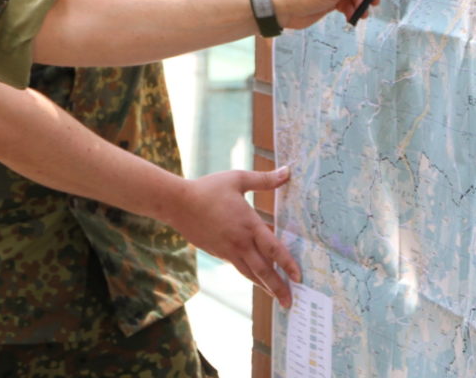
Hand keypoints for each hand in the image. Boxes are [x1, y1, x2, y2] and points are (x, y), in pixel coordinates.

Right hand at [169, 167, 300, 308]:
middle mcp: (240, 242)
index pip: (274, 249)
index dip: (288, 264)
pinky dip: (249, 274)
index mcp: (249, 224)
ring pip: (250, 273)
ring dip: (265, 286)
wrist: (177, 203)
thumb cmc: (208, 188)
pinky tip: (254, 276)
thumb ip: (264, 179)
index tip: (299, 278)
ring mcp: (227, 250)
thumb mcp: (237, 179)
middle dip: (278, 287)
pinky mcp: (217, 252)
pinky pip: (237, 266)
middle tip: (290, 303)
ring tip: (276, 297)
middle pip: (263, 270)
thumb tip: (288, 171)